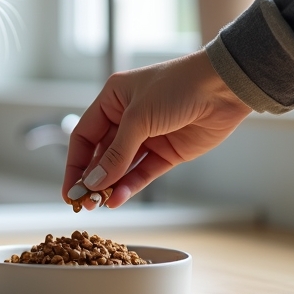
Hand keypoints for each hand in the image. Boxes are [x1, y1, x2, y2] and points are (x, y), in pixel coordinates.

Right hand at [62, 50, 251, 208]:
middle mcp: (126, 118)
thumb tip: (93, 182)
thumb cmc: (178, 87)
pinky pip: (143, 173)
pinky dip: (130, 186)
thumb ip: (116, 153)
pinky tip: (117, 199)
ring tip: (98, 206)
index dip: (75, 163)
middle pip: (100, 154)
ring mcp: (148, 136)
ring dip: (109, 186)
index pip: (84, 136)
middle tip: (83, 203)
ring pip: (121, 167)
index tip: (69, 189)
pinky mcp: (168, 152)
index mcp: (112, 100)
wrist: (225, 87)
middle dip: (91, 179)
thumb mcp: (139, 118)